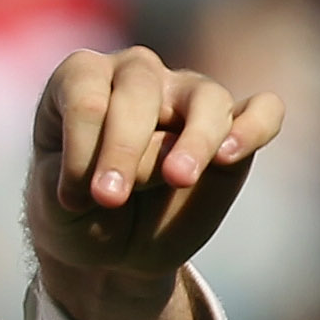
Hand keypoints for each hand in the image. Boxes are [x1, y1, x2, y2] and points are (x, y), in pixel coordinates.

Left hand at [25, 47, 283, 319]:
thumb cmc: (76, 211)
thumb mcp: (57, 199)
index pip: (84, 90)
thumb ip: (93, 167)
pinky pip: (262, 109)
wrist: (108, 245)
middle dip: (123, 146)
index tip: (71, 198)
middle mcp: (135, 74)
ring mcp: (186, 96)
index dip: (80, 144)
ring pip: (204, 96)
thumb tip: (164, 153)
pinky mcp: (230, 130)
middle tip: (109, 199)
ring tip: (178, 178)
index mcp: (81, 78)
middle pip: (139, 86)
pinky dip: (255, 126)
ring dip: (194, 140)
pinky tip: (230, 156)